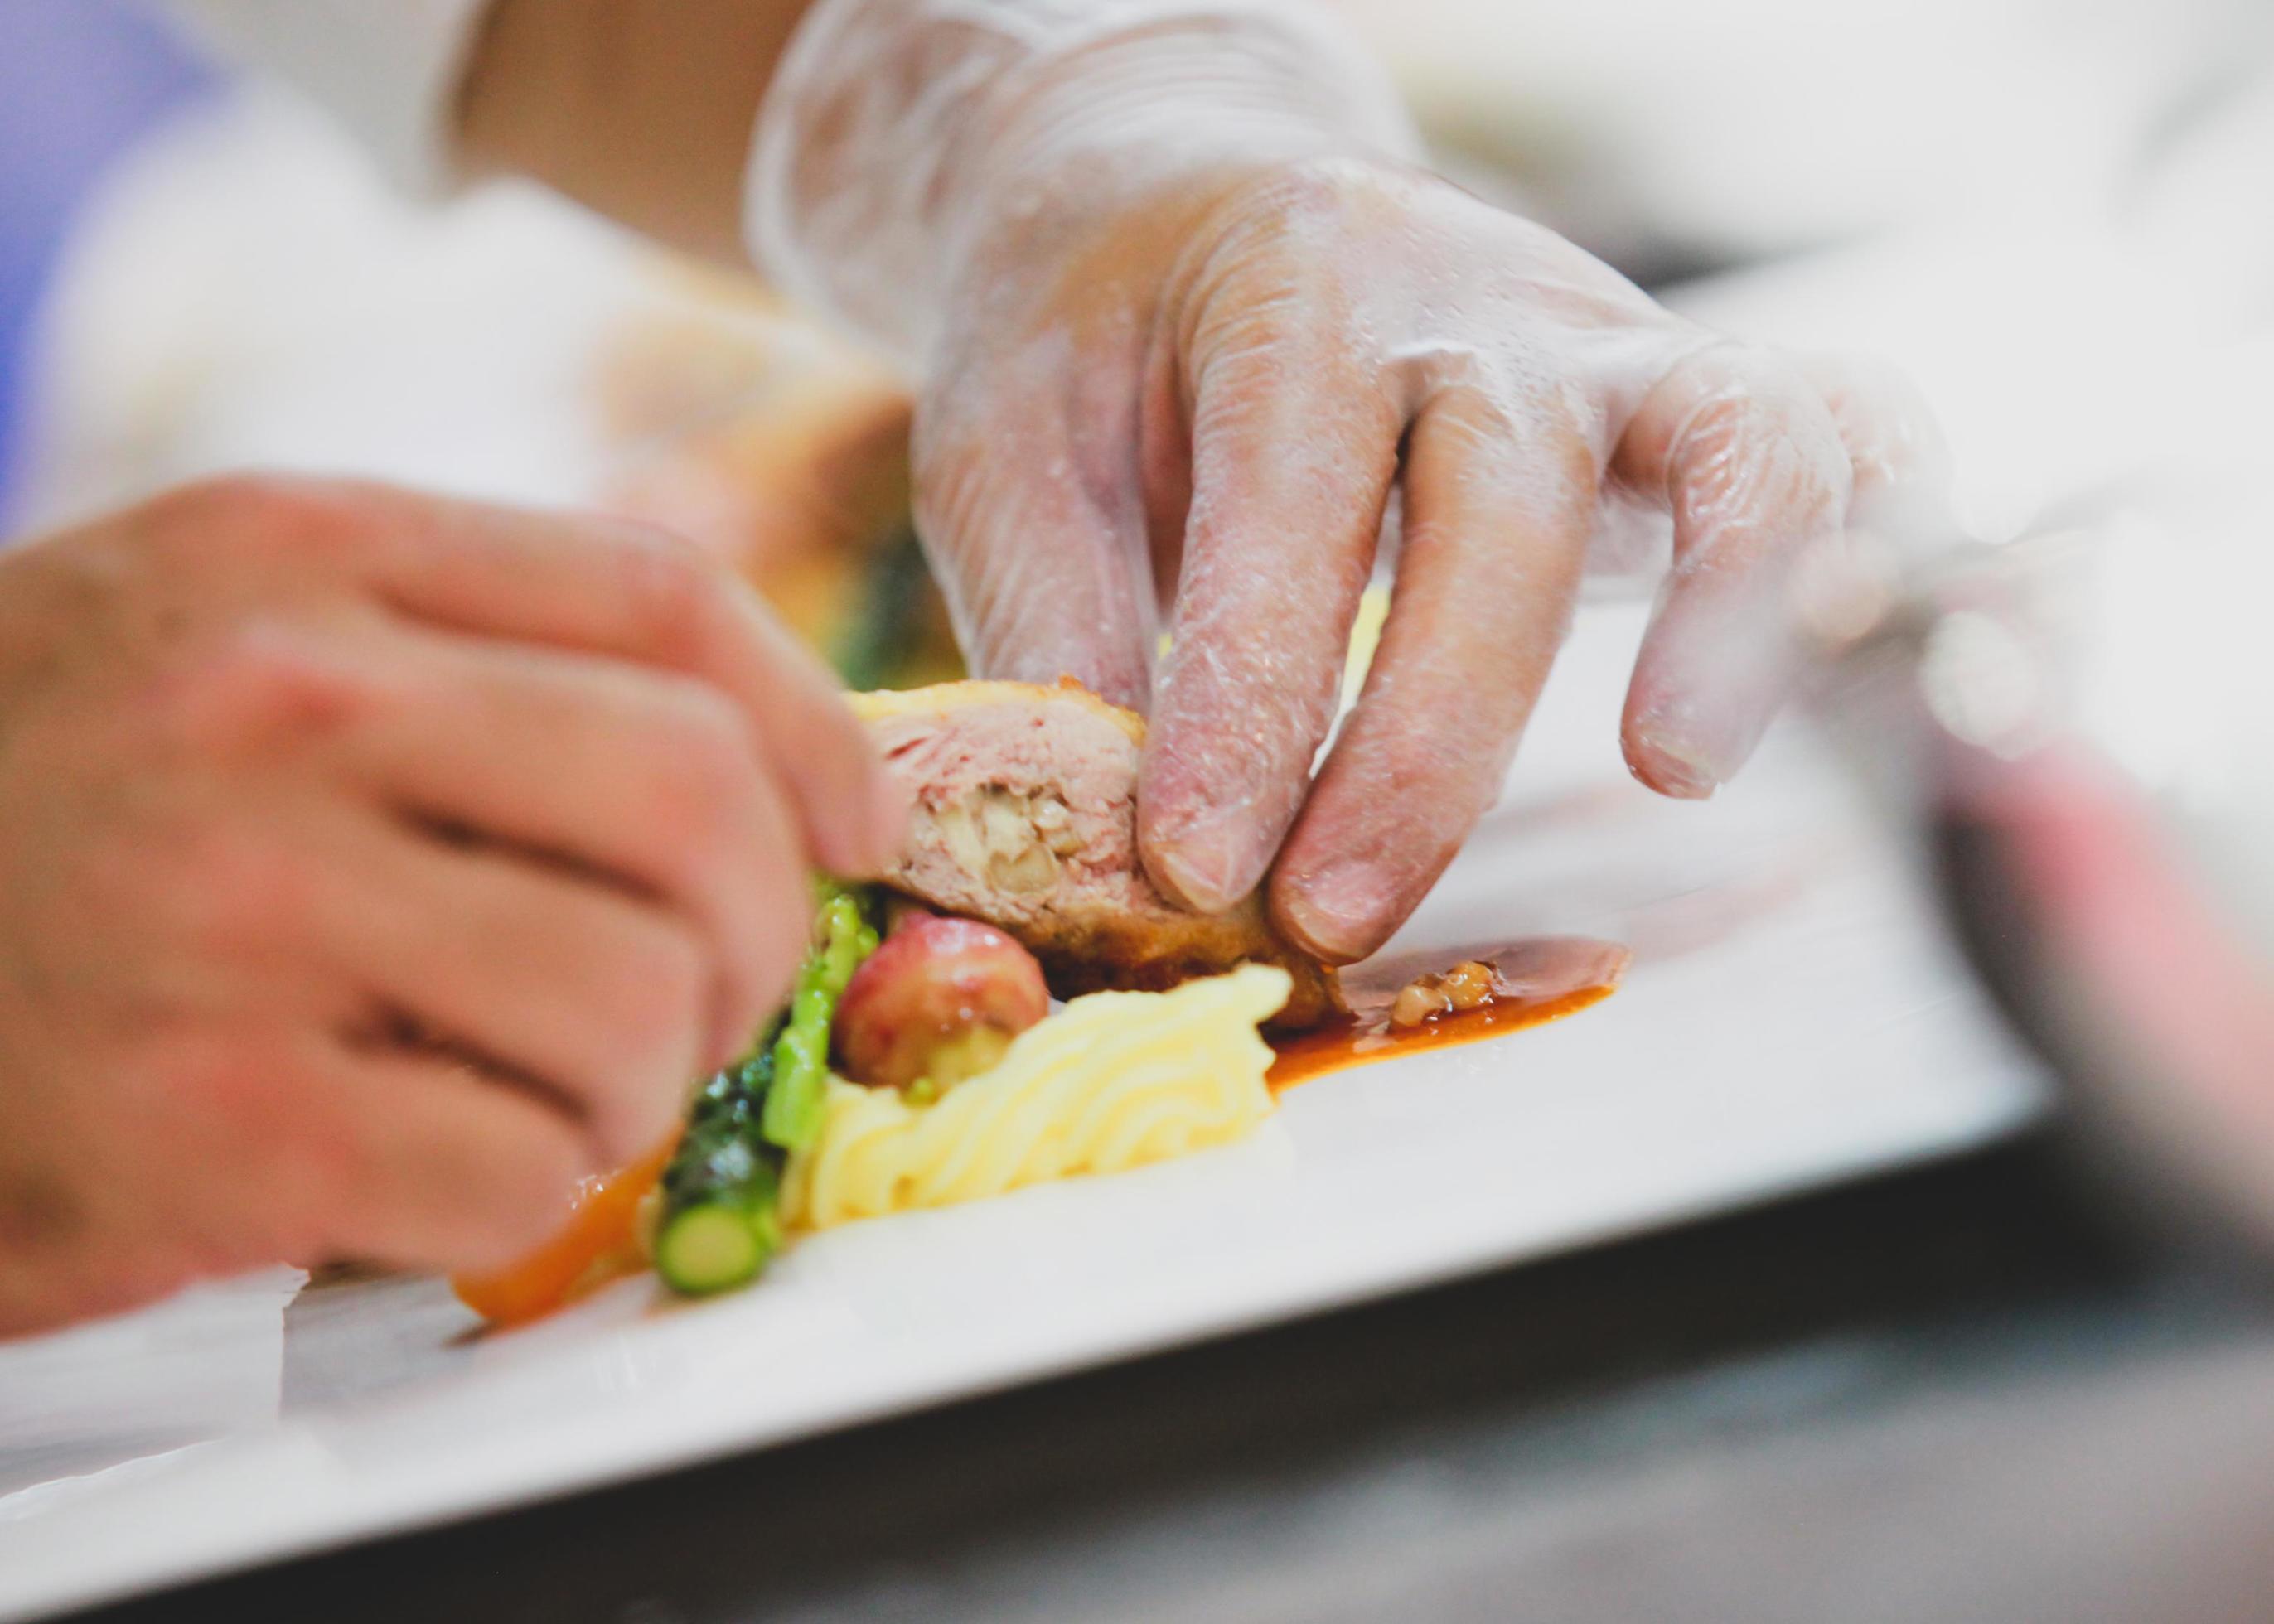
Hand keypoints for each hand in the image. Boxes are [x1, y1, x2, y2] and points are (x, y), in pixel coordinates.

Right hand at [0, 477, 901, 1333]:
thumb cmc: (33, 808)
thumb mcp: (215, 638)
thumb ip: (458, 660)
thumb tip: (746, 767)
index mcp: (303, 556)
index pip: (665, 603)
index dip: (813, 730)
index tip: (854, 826)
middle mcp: (283, 701)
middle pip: (698, 804)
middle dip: (758, 932)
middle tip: (707, 994)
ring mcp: (243, 905)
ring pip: (638, 999)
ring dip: (641, 1078)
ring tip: (538, 1084)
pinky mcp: (215, 1116)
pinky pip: (525, 1164)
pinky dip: (527, 1189)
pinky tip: (429, 1165)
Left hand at [914, 155, 1949, 961]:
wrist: (1199, 193)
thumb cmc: (1102, 340)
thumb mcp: (1014, 450)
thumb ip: (1062, 624)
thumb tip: (1111, 844)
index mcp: (1296, 290)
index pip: (1293, 512)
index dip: (1251, 709)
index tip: (1192, 871)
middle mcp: (1480, 304)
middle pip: (1508, 514)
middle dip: (1427, 740)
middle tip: (1331, 915)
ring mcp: (1613, 341)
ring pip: (1741, 442)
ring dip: (1734, 615)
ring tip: (1673, 777)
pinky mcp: (1693, 393)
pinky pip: (1847, 436)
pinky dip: (1867, 551)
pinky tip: (1803, 698)